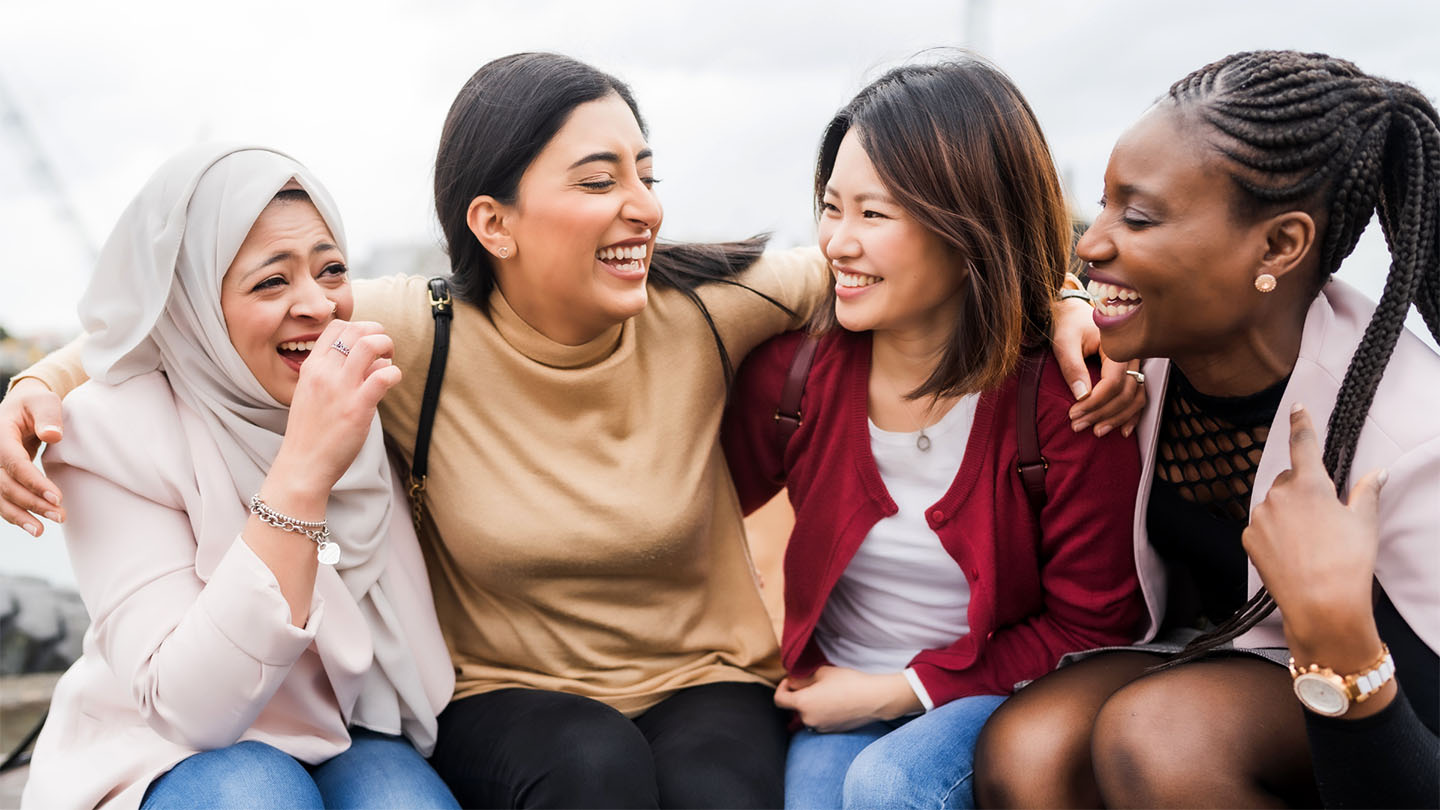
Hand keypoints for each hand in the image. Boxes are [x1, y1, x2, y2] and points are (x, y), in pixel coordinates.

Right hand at [0, 378, 65, 535]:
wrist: (20, 408)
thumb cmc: (35, 404)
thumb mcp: (45, 402)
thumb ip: (48, 416)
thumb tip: (53, 435)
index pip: (14, 463)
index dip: (34, 482)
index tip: (57, 498)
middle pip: (5, 483)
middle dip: (31, 502)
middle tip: (59, 516)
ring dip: (19, 515)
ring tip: (41, 531)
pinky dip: (13, 513)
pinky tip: (31, 526)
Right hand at [269, 320, 400, 500]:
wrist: (303, 465)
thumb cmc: (310, 432)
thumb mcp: (310, 393)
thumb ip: (331, 374)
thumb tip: (364, 362)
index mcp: (311, 367)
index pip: (336, 327)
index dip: (358, 328)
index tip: (367, 343)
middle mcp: (325, 373)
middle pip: (356, 330)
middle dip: (378, 333)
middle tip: (385, 351)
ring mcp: (341, 389)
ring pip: (370, 345)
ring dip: (387, 347)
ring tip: (390, 361)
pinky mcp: (357, 408)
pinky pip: (383, 376)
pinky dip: (395, 373)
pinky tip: (392, 382)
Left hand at [773, 666, 919, 732]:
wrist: (874, 699)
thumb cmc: (848, 682)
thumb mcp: (821, 673)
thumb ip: (801, 679)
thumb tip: (792, 683)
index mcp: (803, 703)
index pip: (779, 700)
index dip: (782, 687)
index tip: (791, 681)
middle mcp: (809, 719)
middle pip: (794, 707)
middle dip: (799, 694)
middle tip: (813, 682)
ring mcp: (821, 728)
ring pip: (807, 714)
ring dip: (811, 704)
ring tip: (827, 692)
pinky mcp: (832, 731)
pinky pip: (819, 720)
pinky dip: (821, 711)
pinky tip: (835, 702)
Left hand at [1049, 298, 1145, 437]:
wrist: (1075, 313)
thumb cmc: (1069, 325)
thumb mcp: (1064, 341)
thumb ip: (1072, 366)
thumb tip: (1081, 397)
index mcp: (1118, 345)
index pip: (1113, 382)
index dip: (1095, 403)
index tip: (1073, 414)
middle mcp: (1132, 355)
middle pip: (1126, 393)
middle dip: (1102, 414)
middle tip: (1078, 426)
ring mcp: (1134, 365)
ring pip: (1136, 398)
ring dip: (1118, 418)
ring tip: (1096, 432)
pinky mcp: (1132, 372)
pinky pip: (1139, 396)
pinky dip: (1133, 415)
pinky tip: (1123, 431)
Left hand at [1244, 404, 1384, 670]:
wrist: (1320, 603)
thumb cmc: (1347, 561)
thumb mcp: (1363, 523)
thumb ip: (1366, 492)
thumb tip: (1377, 473)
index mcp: (1308, 484)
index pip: (1303, 444)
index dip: (1301, 424)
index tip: (1297, 408)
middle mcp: (1277, 494)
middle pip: (1289, 481)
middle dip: (1303, 491)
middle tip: (1324, 519)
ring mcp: (1259, 516)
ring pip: (1274, 504)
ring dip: (1287, 513)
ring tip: (1309, 543)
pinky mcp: (1248, 538)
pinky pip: (1262, 526)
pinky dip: (1274, 533)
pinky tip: (1292, 553)